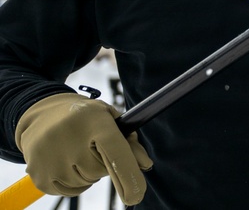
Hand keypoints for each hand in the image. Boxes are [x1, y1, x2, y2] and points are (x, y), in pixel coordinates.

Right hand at [15, 93, 152, 204]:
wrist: (43, 116)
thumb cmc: (86, 118)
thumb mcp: (109, 119)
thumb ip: (130, 141)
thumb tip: (145, 165)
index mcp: (94, 122)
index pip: (116, 152)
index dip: (129, 174)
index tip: (137, 195)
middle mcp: (69, 140)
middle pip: (101, 171)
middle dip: (103, 163)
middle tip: (93, 147)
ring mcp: (50, 160)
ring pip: (86, 182)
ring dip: (88, 173)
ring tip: (78, 152)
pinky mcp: (39, 176)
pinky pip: (70, 191)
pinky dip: (74, 182)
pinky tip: (68, 163)